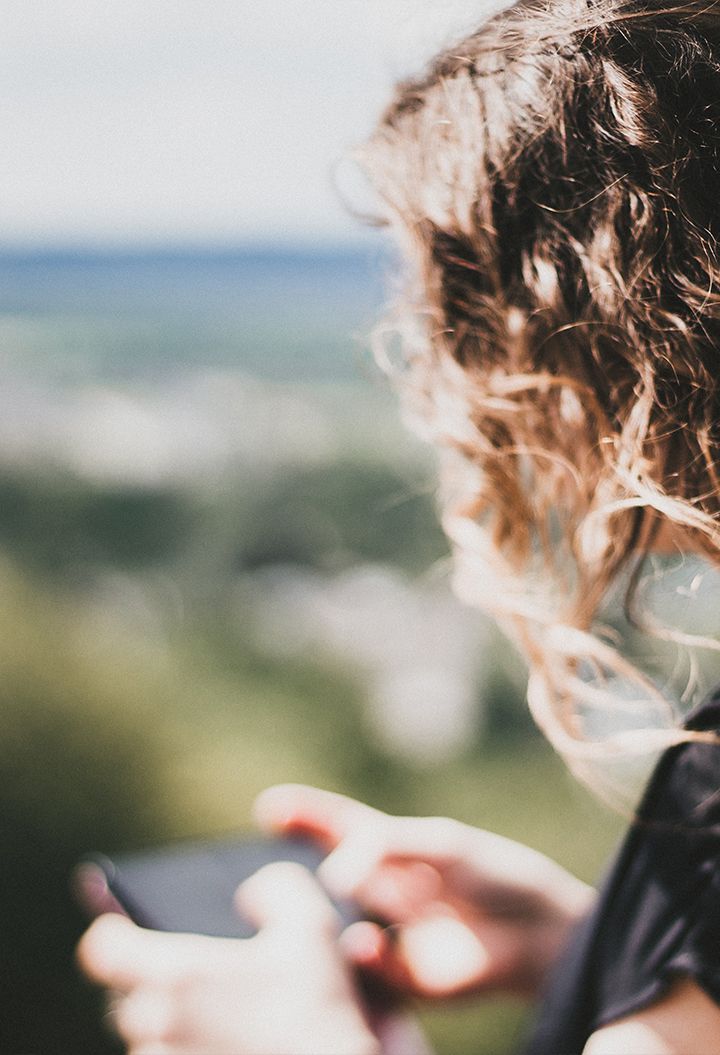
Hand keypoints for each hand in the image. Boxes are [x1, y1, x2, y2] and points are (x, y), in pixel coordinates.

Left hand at [77, 861, 380, 1054]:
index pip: (101, 948)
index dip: (116, 935)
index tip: (133, 935)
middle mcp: (154, 1029)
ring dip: (176, 1031)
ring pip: (149, 1041)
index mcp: (175, 977)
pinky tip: (233, 1050)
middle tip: (208, 990)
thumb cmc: (317, 1016)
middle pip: (127, 999)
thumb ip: (276, 887)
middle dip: (159, 991)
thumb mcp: (313, 929)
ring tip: (227, 1028)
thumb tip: (249, 894)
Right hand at [255, 785, 594, 1000]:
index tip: (268, 806)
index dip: (305, 815)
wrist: (541, 934)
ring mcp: (390, 935)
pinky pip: (364, 968)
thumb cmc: (496, 876)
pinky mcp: (402, 979)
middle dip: (291, 870)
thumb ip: (384, 848)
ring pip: (334, 930)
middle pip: (326, 876)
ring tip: (319, 903)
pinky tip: (366, 941)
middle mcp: (385, 891)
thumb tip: (331, 875)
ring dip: (316, 923)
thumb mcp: (439, 845)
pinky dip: (360, 954)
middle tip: (256, 873)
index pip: (340, 826)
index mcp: (396, 850)